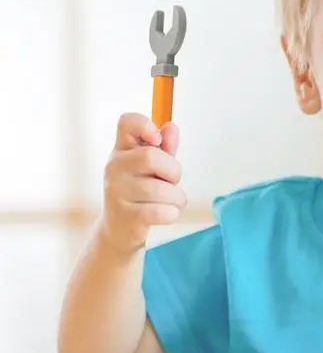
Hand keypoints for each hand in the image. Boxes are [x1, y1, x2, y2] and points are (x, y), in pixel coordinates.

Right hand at [101, 112, 186, 254]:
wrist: (120, 229)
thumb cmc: (141, 192)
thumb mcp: (153, 168)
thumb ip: (165, 148)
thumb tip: (171, 127)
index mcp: (122, 149)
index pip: (127, 122)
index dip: (145, 125)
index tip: (157, 140)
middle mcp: (114, 167)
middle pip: (152, 157)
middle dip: (173, 171)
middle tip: (171, 181)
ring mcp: (116, 192)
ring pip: (162, 189)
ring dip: (177, 197)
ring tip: (171, 201)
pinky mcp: (126, 216)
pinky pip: (162, 212)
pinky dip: (172, 213)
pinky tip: (165, 214)